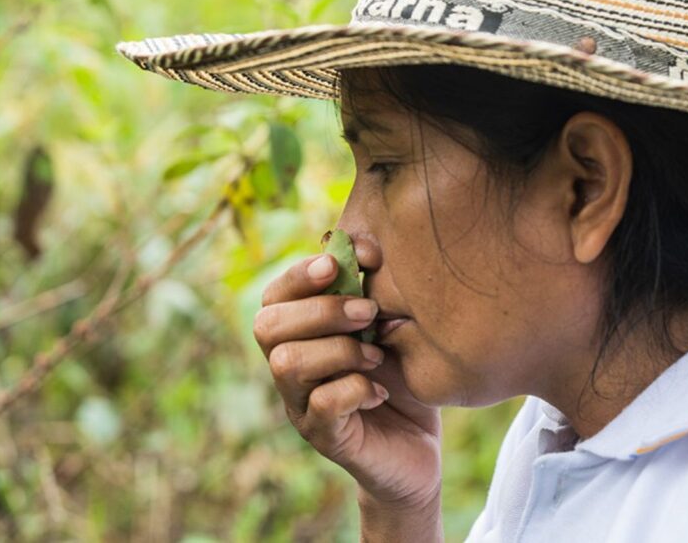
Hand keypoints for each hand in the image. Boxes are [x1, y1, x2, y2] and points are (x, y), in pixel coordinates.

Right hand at [254, 253, 441, 507]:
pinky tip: (380, 391)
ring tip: (376, 355)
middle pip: (267, 325)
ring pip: (287, 363)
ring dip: (339, 350)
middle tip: (368, 313)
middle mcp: (289, 367)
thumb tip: (361, 245)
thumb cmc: (400, 374)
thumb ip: (371, 286)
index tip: (342, 263)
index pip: (274, 294)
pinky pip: (321, 406)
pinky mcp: (325, 437)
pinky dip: (355, 389)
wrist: (419, 443)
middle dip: (321, 310)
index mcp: (299, 333)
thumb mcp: (390, 322)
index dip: (300, 273)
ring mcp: (301, 404)